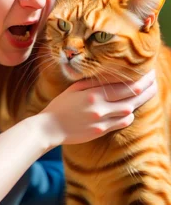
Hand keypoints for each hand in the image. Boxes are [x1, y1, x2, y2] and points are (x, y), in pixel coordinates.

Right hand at [39, 70, 156, 146]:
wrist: (50, 127)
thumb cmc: (61, 105)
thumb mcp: (75, 88)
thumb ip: (94, 83)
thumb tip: (111, 76)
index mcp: (94, 94)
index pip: (124, 86)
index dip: (140, 79)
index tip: (148, 73)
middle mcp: (100, 108)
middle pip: (132, 98)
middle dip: (146, 88)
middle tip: (154, 81)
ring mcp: (101, 121)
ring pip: (129, 111)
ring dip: (139, 102)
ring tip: (147, 93)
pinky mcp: (100, 131)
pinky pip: (121, 123)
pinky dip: (128, 115)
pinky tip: (130, 109)